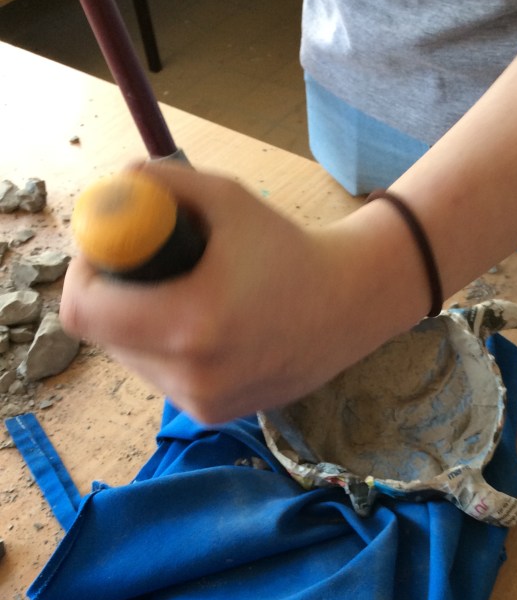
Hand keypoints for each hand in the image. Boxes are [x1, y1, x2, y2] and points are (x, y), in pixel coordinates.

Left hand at [60, 162, 423, 422]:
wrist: (349, 307)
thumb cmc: (287, 249)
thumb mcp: (225, 197)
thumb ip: (160, 184)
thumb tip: (109, 191)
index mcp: (192, 324)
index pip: (84, 311)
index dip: (84, 272)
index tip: (107, 250)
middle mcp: (191, 376)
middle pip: (103, 334)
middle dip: (112, 295)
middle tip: (144, 267)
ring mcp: (201, 403)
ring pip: (130, 358)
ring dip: (137, 324)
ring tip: (186, 296)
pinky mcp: (210, 414)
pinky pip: (161, 376)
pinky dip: (165, 348)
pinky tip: (204, 327)